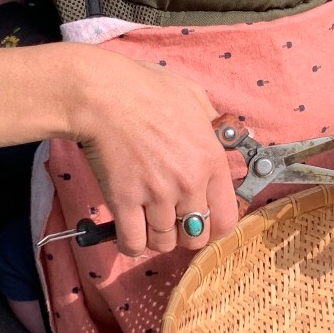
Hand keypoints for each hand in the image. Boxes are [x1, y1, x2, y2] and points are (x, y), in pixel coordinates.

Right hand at [68, 49, 239, 257]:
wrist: (103, 94)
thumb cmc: (146, 88)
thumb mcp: (194, 97)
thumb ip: (214, 122)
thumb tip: (230, 133)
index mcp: (211, 160)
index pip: (226, 219)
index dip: (213, 226)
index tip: (201, 222)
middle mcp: (189, 183)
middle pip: (195, 237)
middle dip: (183, 235)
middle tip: (170, 223)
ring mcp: (157, 195)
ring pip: (163, 243)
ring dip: (154, 238)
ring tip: (146, 222)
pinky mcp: (124, 201)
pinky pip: (133, 243)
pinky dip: (129, 244)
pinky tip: (126, 232)